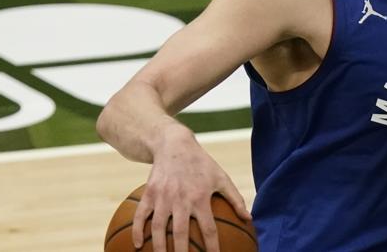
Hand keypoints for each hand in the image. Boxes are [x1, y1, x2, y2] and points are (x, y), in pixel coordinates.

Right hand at [132, 125, 251, 251]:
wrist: (175, 145)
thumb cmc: (202, 164)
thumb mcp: (221, 178)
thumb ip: (235, 199)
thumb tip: (249, 218)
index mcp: (201, 197)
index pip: (208, 228)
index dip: (212, 246)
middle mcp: (181, 199)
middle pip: (180, 232)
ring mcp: (163, 197)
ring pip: (158, 227)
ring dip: (158, 246)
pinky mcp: (149, 194)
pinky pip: (140, 216)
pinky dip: (137, 231)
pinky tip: (138, 246)